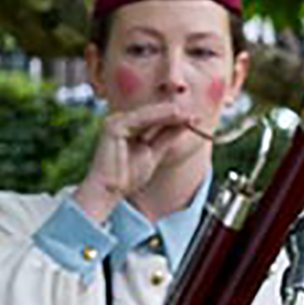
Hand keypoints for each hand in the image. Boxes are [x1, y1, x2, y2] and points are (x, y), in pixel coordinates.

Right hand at [76, 100, 214, 217]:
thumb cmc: (127, 177)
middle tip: (195, 115)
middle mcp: (120, 122)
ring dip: (169, 112)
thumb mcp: (153, 154)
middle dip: (174, 114)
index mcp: (128, 128)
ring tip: (187, 114)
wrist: (108, 191)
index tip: (195, 120)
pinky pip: (140, 117)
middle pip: (152, 114)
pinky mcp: (113, 125)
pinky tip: (174, 115)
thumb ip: (167, 138)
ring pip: (148, 113)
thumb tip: (185, 124)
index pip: (154, 119)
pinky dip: (158, 115)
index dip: (175, 118)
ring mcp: (115, 121)